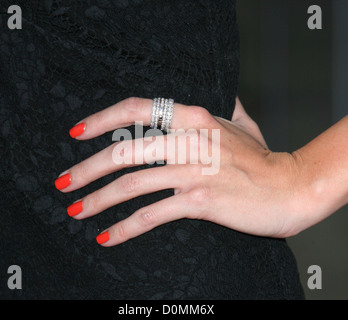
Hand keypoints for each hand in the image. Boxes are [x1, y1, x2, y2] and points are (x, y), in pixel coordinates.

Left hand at [55, 97, 300, 245]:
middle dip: (87, 169)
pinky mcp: (200, 201)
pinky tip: (107, 237)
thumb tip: (224, 97)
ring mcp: (193, 171)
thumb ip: (227, 108)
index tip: (76, 132)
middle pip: (124, 151)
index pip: (136, 109)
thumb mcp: (243, 124)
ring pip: (132, 184)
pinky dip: (125, 227)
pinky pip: (152, 214)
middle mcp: (189, 140)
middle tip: (63, 183)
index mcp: (195, 117)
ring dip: (97, 200)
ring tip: (75, 211)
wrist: (290, 187)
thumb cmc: (264, 158)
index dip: (102, 119)